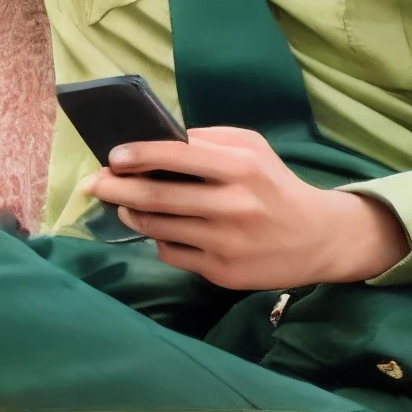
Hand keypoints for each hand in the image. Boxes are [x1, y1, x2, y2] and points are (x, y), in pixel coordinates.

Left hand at [81, 125, 409, 289]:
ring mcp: (226, 242)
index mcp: (241, 167)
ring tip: (125, 203)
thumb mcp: (252, 149)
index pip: (178, 155)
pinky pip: (172, 253)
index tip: (112, 156)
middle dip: (117, 188)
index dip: (139, 154)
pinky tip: (162, 229)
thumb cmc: (275, 185)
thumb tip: (156, 139)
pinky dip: (160, 238)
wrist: (318, 238)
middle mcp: (233, 205)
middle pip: (158, 196)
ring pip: (159, 227)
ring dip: (133, 213)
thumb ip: (208, 140)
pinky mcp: (222, 272)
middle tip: (94, 184)